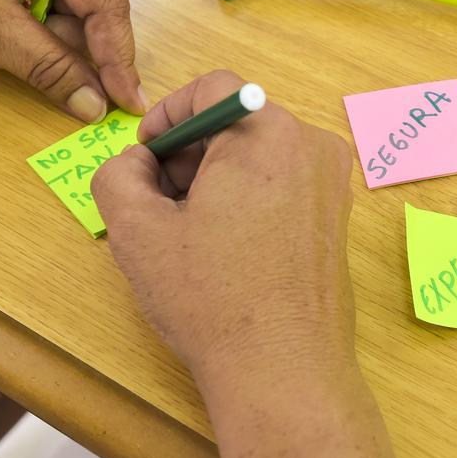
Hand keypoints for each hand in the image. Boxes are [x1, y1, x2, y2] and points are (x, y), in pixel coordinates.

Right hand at [91, 71, 355, 381]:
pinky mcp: (337, 220)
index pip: (213, 89)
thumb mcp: (138, 231)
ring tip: (188, 231)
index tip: (146, 157)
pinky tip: (224, 248)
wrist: (282, 368)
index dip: (169, 116)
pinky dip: (248, 200)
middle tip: (158, 199)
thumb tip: (137, 163)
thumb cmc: (213, 298)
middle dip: (191, 152)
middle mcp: (312, 147)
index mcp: (269, 133)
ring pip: (260, 156)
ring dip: (217, 179)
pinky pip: (284, 185)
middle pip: (238, 122)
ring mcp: (333, 185)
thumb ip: (119, 174)